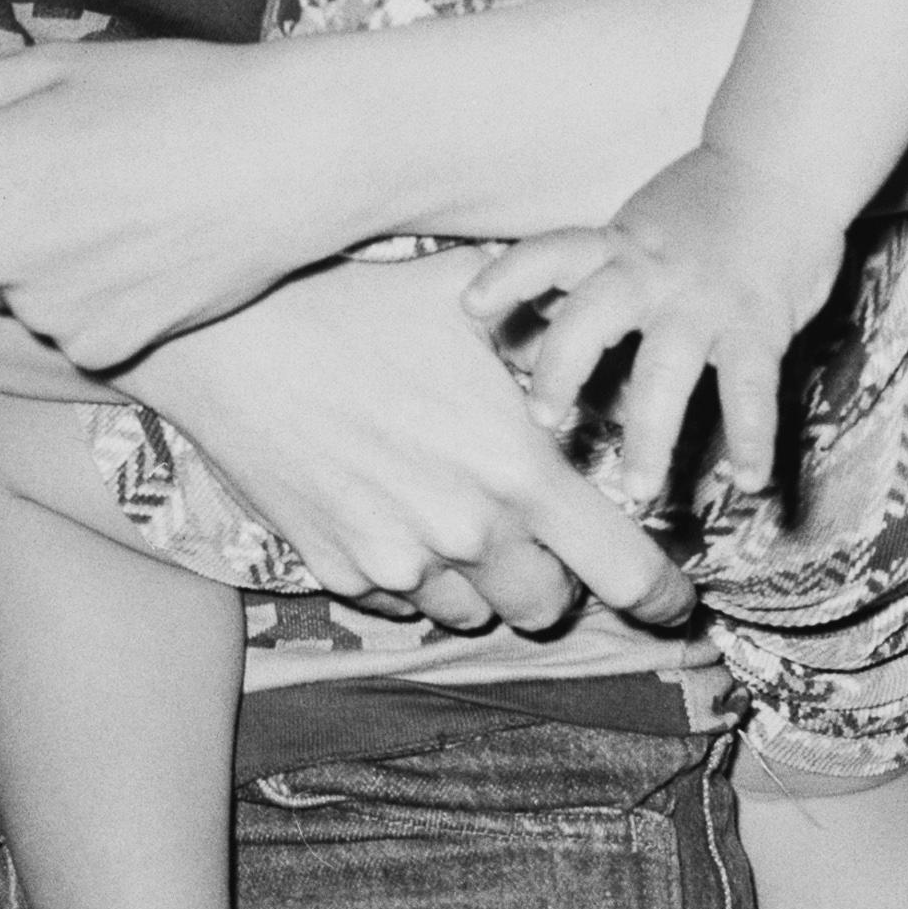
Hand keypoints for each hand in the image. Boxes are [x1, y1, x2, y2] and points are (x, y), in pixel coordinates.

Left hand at [0, 36, 321, 367]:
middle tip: (32, 163)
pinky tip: (129, 246)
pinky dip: (73, 292)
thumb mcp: (48, 66)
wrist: (287, 158)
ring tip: (97, 198)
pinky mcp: (91, 349)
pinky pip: (50, 321)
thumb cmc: (168, 91)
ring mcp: (39, 312)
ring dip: (13, 253)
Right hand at [126, 261, 698, 637]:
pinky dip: (411, 572)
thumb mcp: (469, 296)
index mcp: (520, 469)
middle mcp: (468, 531)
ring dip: (481, 577)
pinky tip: (390, 504)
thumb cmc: (358, 301)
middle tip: (539, 529)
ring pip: (474, 612)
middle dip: (557, 575)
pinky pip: (401, 601)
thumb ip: (550, 328)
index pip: (630, 573)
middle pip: (550, 608)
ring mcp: (400, 561)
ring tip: (455, 511)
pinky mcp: (341, 571)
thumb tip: (612, 338)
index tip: (674, 600)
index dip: (666, 596)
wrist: (233, 338)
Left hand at [474, 146, 845, 501]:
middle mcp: (652, 273)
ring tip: (638, 490)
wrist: (782, 162)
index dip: (507, 276)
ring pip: (664, 371)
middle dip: (560, 370)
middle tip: (543, 419)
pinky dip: (752, 437)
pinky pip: (751, 388)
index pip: (550, 254)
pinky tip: (749, 481)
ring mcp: (704, 301)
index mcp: (618, 246)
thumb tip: (524, 339)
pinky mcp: (759, 323)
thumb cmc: (703, 208)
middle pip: (591, 318)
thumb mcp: (636, 234)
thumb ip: (591, 282)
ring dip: (650, 434)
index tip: (471, 307)